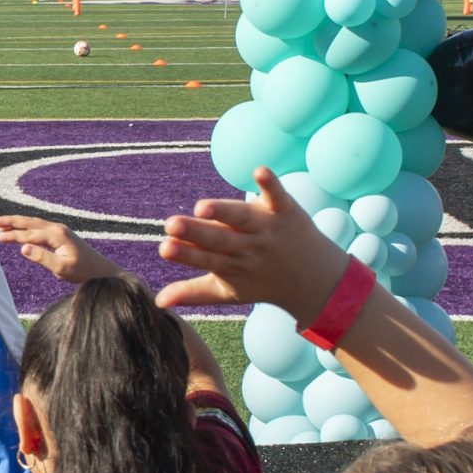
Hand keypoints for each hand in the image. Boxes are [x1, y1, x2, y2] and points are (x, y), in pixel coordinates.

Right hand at [0, 215, 121, 285]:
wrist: (101, 270)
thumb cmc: (82, 271)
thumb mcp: (61, 268)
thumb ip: (41, 257)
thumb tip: (22, 248)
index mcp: (56, 235)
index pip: (29, 234)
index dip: (12, 235)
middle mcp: (57, 228)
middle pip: (29, 222)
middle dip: (11, 221)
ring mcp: (59, 230)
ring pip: (34, 223)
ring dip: (17, 222)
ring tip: (2, 223)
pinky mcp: (61, 234)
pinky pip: (39, 227)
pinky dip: (27, 226)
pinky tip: (21, 230)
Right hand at [154, 167, 349, 317]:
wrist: (315, 280)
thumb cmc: (263, 283)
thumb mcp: (228, 291)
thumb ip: (192, 293)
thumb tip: (157, 302)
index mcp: (232, 266)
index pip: (205, 259)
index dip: (185, 254)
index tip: (164, 247)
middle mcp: (249, 247)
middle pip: (219, 239)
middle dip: (195, 232)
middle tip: (171, 224)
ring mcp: (268, 228)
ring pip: (242, 218)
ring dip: (224, 212)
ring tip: (202, 207)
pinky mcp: (286, 210)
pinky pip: (278, 196)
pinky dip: (270, 184)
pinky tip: (259, 170)